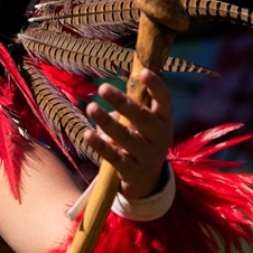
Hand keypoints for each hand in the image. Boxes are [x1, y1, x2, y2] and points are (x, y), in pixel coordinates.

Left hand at [82, 68, 172, 198]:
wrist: (147, 180)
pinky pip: (114, 157)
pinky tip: (87, 134)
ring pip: (126, 137)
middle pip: (141, 117)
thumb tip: (108, 102)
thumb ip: (130, 110)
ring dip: (107, 121)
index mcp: (164, 119)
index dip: (156, 86)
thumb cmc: (141, 139)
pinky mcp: (132, 171)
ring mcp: (147, 155)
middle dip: (122, 102)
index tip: (144, 72)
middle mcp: (159, 136)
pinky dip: (100, 145)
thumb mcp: (143, 124)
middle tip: (103, 88)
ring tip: (92, 107)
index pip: (164, 100)